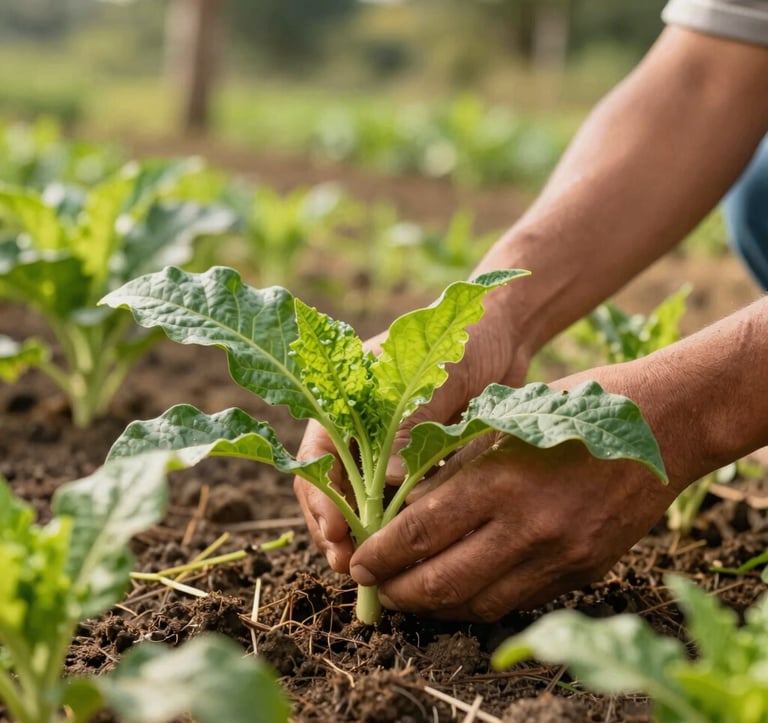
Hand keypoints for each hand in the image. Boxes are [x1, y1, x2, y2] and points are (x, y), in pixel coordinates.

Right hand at [294, 298, 530, 573]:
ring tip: (371, 573)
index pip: (314, 456)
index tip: (336, 533)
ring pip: (359, 502)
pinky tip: (402, 555)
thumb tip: (386, 482)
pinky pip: (395, 502)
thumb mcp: (436, 375)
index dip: (319, 499)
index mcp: (343, 398)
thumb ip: (410, 422)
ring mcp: (384, 448)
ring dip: (361, 537)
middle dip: (335, 530)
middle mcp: (356, 427)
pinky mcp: (414, 463)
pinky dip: (393, 529)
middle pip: (329, 487)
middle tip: (351, 567)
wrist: (503, 336)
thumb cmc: (464, 342)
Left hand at [347, 365, 681, 620]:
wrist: (663, 424)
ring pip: (479, 603)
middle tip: (376, 587)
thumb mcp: (503, 424)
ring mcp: (560, 556)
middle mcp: (528, 527)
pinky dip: (481, 602)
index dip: (380, 555)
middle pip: (443, 582)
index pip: (419, 534)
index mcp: (498, 480)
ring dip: (437, 606)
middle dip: (398, 591)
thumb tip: (404, 507)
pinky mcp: (583, 572)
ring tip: (412, 595)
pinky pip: (519, 601)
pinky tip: (462, 591)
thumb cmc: (575, 408)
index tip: (359, 563)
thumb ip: (455, 470)